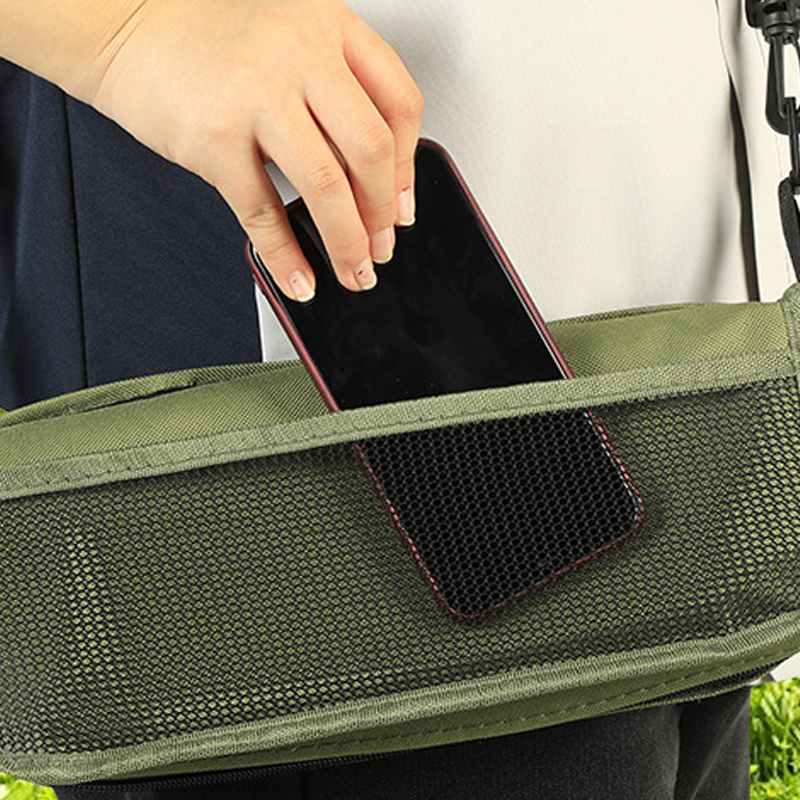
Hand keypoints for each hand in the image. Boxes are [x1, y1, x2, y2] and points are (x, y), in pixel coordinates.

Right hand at [89, 0, 423, 299]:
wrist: (127, 29)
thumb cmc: (212, 43)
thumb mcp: (293, 47)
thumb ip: (336, 101)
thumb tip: (377, 186)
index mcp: (329, 26)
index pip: (399, 105)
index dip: (409, 169)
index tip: (402, 208)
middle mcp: (299, 54)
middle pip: (371, 151)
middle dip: (382, 216)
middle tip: (380, 248)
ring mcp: (255, 94)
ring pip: (326, 186)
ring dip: (347, 244)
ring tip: (352, 272)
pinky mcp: (215, 138)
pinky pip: (264, 213)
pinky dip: (287, 257)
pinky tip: (300, 278)